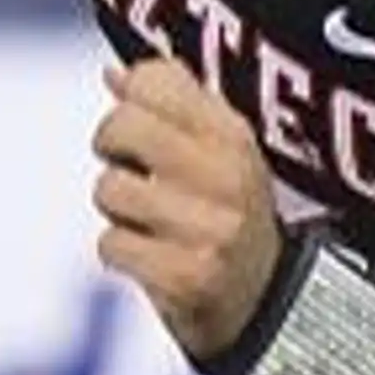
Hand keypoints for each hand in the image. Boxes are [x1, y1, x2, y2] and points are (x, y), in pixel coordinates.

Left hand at [93, 57, 286, 358]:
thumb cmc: (226, 215)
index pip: (153, 79)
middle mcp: (227, 176)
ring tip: (149, 221)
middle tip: (131, 169)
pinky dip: (120, 253)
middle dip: (111, 148)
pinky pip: (110, 245)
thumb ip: (172, 104)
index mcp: (234, 134)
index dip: (131, 100)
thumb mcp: (219, 151)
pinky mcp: (187, 277)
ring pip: (109, 190)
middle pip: (122, 126)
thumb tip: (113, 73)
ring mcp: (210, 228)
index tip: (143, 123)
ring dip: (117, 211)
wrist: (265, 301)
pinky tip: (150, 255)